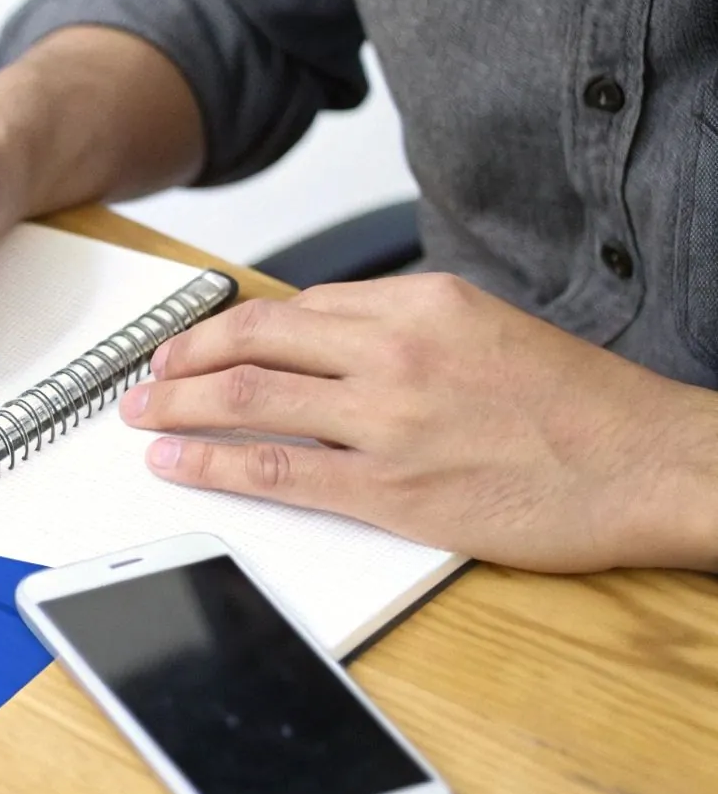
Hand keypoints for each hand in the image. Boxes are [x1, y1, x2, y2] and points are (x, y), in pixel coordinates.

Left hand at [118, 273, 717, 571]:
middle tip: (145, 376)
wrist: (652, 463)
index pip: (296, 307)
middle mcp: (396, 351)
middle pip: (254, 340)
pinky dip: (213, 465)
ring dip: (178, 407)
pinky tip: (177, 463)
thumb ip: (407, 332)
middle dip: (184, 358)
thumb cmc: (581, 406)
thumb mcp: (489, 330)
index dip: (229, 328)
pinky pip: (277, 471)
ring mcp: (389, 420)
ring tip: (140, 416)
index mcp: (421, 303)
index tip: (196, 343)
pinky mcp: (392, 489)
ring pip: (250, 399)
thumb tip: (332, 344)